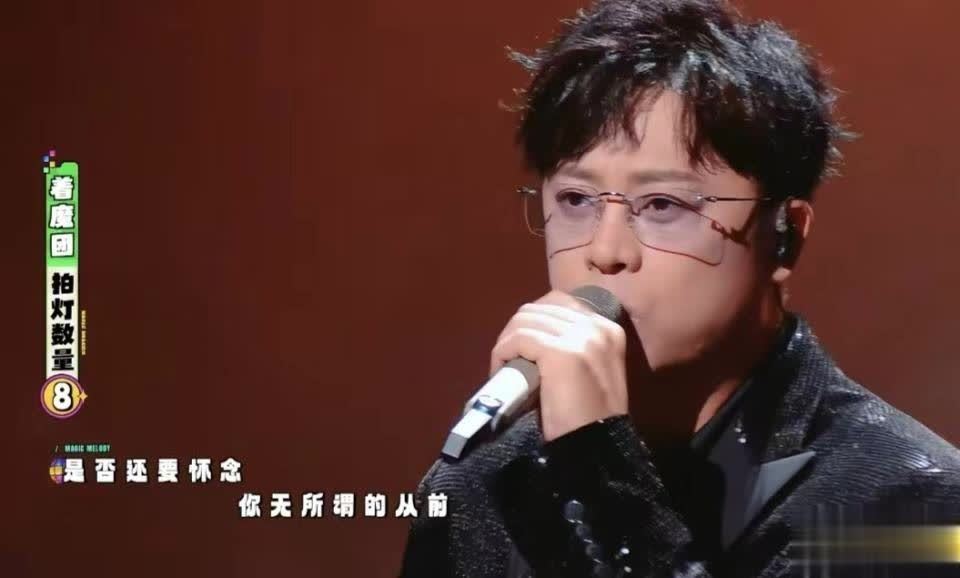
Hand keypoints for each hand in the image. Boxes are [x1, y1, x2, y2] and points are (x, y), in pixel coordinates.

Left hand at [489, 290, 628, 441]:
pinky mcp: (560, 352)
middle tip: (510, 362)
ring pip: (524, 320)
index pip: (559, 303)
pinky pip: (517, 338)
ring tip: (506, 369)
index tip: (523, 349)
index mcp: (608, 329)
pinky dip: (502, 354)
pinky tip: (502, 373)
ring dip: (507, 343)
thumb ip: (574, 347)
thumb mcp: (590, 373)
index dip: (533, 322)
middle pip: (538, 309)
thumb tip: (534, 334)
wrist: (595, 450)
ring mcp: (581, 337)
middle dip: (517, 332)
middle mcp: (597, 326)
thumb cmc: (589, 419)